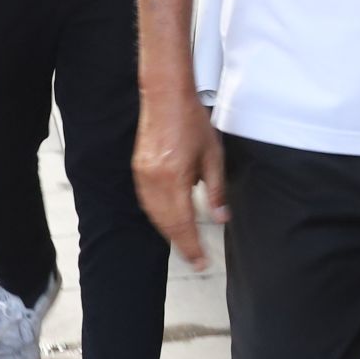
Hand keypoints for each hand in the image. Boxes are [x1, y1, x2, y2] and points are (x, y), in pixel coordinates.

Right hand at [133, 86, 223, 270]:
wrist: (166, 97)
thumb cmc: (191, 121)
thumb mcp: (213, 156)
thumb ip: (216, 190)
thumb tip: (221, 218)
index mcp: (174, 177)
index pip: (183, 223)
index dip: (192, 246)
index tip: (201, 261)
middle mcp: (154, 180)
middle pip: (166, 224)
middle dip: (181, 245)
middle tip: (196, 259)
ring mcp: (142, 175)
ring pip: (154, 215)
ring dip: (169, 233)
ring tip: (186, 244)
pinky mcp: (138, 170)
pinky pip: (147, 202)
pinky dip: (159, 217)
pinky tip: (170, 221)